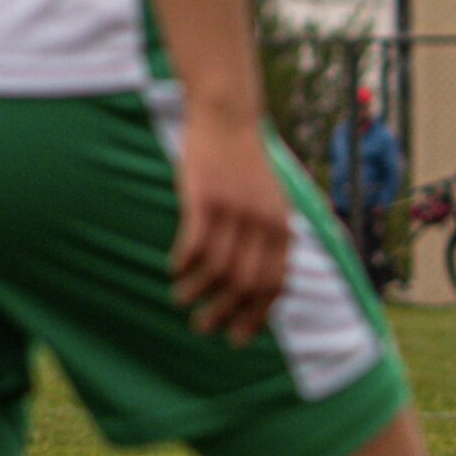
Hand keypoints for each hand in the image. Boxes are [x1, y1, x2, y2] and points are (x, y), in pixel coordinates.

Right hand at [169, 115, 291, 345]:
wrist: (229, 117)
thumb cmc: (246, 164)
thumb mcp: (272, 201)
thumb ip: (271, 236)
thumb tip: (269, 282)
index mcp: (282, 227)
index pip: (274, 285)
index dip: (256, 316)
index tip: (238, 338)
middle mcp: (263, 223)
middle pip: (244, 284)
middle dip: (224, 314)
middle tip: (204, 329)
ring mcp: (235, 210)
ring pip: (216, 268)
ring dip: (196, 292)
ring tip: (181, 301)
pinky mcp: (206, 198)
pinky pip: (193, 243)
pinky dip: (183, 263)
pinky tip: (173, 270)